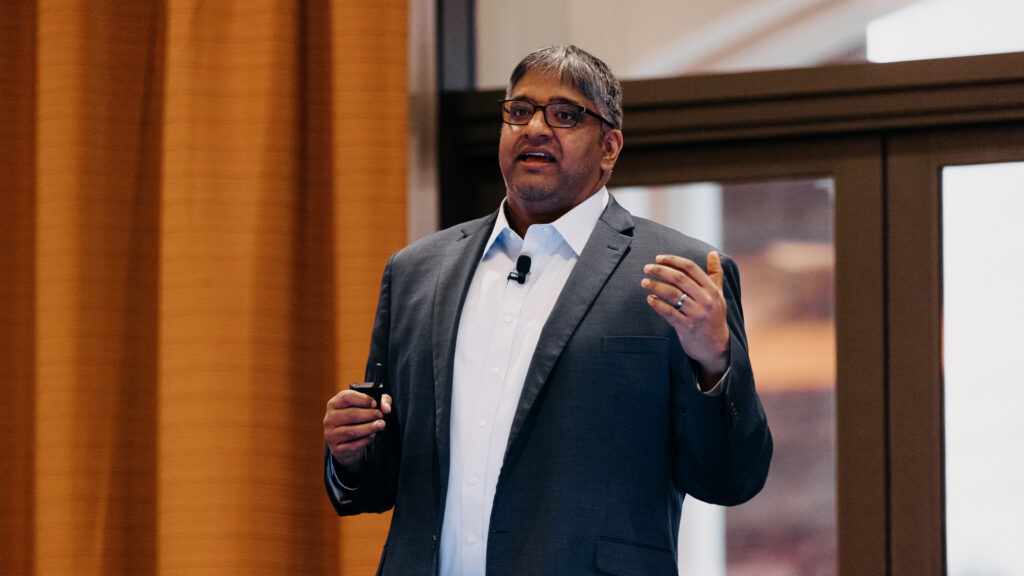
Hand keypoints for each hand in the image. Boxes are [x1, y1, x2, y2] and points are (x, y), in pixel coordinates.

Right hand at [323, 390, 391, 466]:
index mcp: (334, 404)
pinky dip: (365, 441)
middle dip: (369, 415)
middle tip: (380, 416)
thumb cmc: (357, 421)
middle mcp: (329, 418)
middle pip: (351, 414)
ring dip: (369, 428)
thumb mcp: (367, 407)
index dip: (363, 399)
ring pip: (352, 431)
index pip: (346, 397)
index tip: (375, 403)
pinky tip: (371, 436)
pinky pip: (353, 445)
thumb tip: (387, 407)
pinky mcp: (336, 449)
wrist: (346, 444)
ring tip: (380, 425)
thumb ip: (381, 401)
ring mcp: (331, 434)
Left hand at [642, 252, 729, 378]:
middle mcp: (706, 300)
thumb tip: (712, 253)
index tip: (658, 258)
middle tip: (646, 268)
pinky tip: (650, 299)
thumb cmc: (715, 317)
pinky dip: (657, 304)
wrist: (717, 347)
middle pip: (680, 279)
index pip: (691, 268)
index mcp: (712, 290)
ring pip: (673, 294)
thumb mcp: (719, 295)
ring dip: (656, 286)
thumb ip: (715, 274)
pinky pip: (669, 312)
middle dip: (661, 271)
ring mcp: (697, 314)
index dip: (673, 260)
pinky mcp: (687, 327)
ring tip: (644, 282)